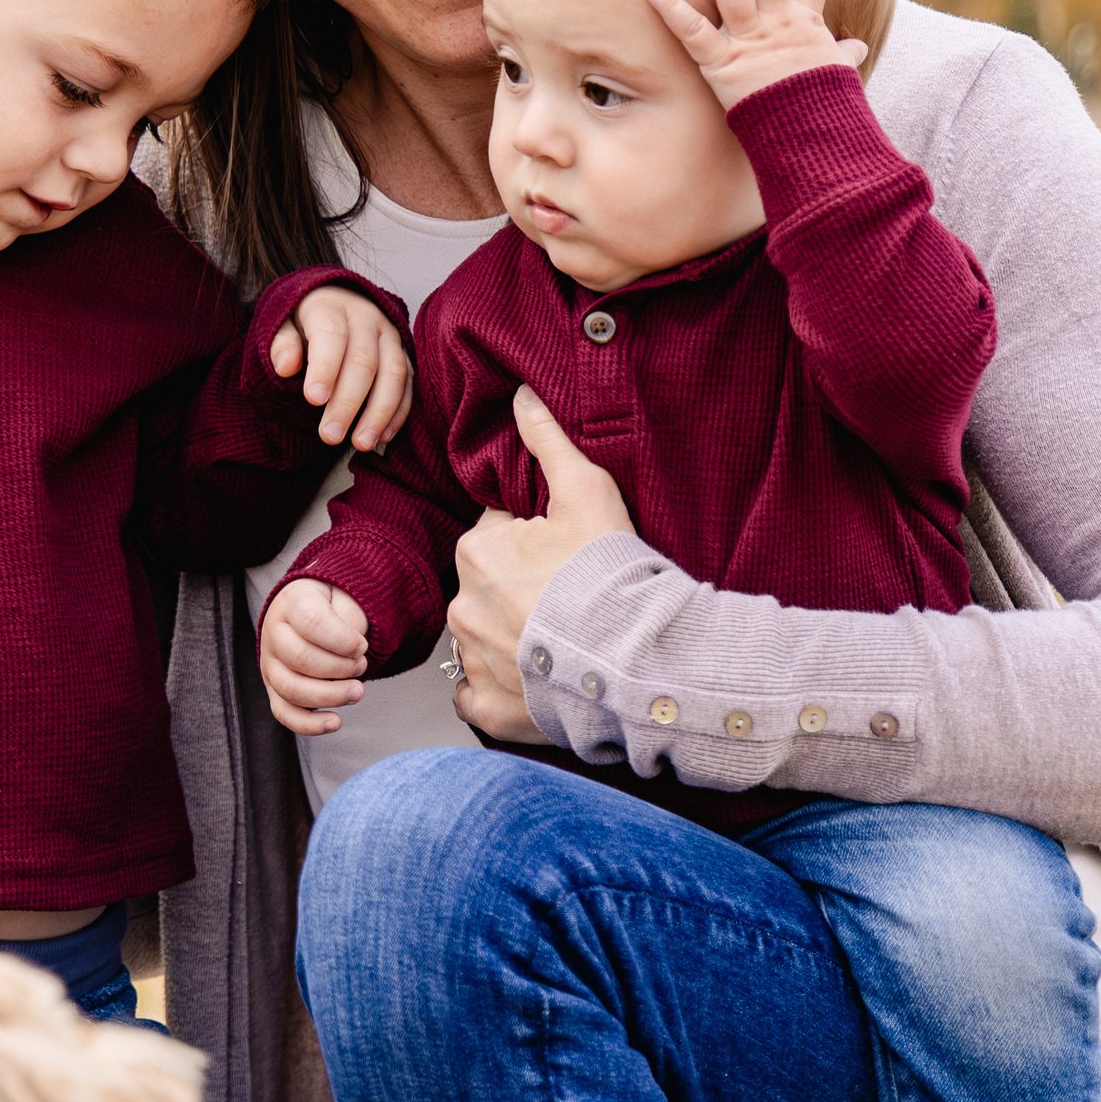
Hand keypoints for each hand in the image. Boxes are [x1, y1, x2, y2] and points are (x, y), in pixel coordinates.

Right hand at [260, 579, 371, 735]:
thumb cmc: (333, 608)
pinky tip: (335, 722)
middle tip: (362, 665)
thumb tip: (353, 654)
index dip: (343, 640)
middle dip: (340, 668)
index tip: (362, 646)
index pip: (311, 622)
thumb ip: (348, 621)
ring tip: (357, 691)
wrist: (314, 612)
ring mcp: (271, 664)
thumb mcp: (343, 600)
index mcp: (291, 604)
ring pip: (291, 689)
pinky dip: (310, 724)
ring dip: (330, 695)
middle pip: (300, 658)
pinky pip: (285, 714)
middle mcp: (274, 634)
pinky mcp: (275, 690)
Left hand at [268, 287, 413, 450]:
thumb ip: (281, 344)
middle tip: (330, 436)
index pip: (331, 336)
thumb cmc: (304, 323)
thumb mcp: (281, 324)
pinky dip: (398, 413)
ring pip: (394, 374)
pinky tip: (382, 437)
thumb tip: (286, 366)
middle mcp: (367, 318)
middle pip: (364, 361)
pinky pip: (409, 385)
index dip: (324, 368)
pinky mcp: (404, 355)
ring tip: (361, 444)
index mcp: (332, 307)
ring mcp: (390, 336)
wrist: (336, 301)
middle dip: (348, 402)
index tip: (313, 399)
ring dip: (379, 413)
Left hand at [444, 390, 634, 735]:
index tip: (567, 559)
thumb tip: (521, 394)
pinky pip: (477, 695)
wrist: (638, 660)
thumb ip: (549, 441)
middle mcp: (462, 604)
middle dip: (519, 592)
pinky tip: (535, 680)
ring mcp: (472, 659)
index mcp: (477, 550)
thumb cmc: (612, 572)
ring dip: (511, 639)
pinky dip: (501, 689)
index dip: (535, 545)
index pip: (496, 537)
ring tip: (561, 643)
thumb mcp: (587, 492)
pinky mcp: (487, 707)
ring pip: (482, 639)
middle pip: (487, 589)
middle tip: (569, 601)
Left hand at [646, 0, 867, 110]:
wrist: (811, 134)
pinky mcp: (722, 62)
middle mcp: (776, 21)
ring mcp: (749, 39)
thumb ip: (842, 54)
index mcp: (805, 21)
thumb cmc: (823, 105)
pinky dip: (672, 9)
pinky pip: (694, 32)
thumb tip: (856, 47)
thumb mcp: (837, 73)